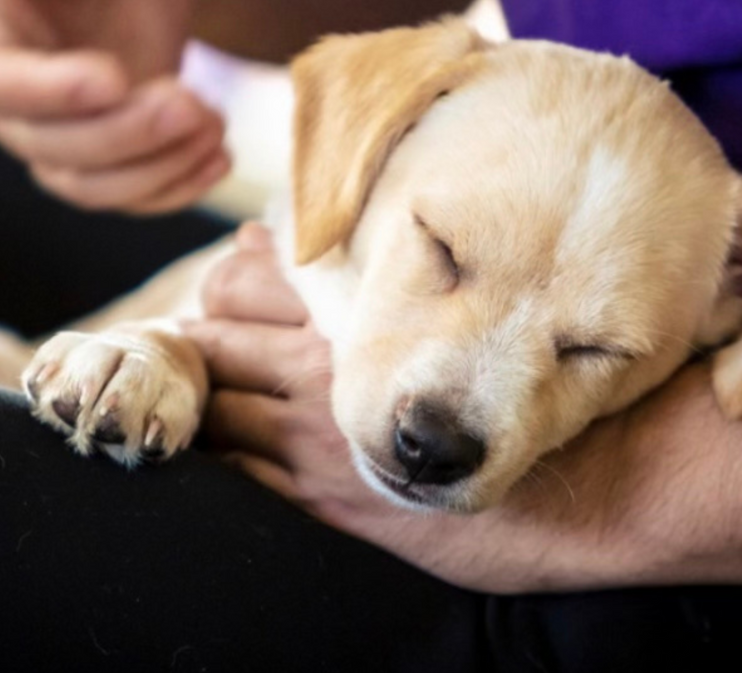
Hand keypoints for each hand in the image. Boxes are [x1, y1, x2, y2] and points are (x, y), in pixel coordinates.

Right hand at [0, 0, 228, 213]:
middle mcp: (5, 84)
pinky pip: (128, 191)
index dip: (51, 92)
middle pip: (45, 147)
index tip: (117, 77)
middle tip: (191, 103)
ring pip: (86, 184)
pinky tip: (218, 156)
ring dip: (153, 171)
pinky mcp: (107, 139)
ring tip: (213, 127)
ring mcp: (55, 121)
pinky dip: (173, 187)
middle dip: (122, 136)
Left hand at [185, 224, 643, 593]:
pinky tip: (219, 454)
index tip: (214, 306)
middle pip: (210, 347)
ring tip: (191, 403)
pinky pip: (237, 477)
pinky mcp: (320, 502)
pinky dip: (216, 459)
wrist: (554, 499)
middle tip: (187, 355)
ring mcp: (316, 447)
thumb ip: (354, 283)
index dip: (215, 295)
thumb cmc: (510, 400)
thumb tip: (267, 239)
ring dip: (196, 405)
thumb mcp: (443, 324)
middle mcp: (321, 382)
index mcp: (350, 325)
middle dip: (191, 349)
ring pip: (214, 413)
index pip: (237, 288)